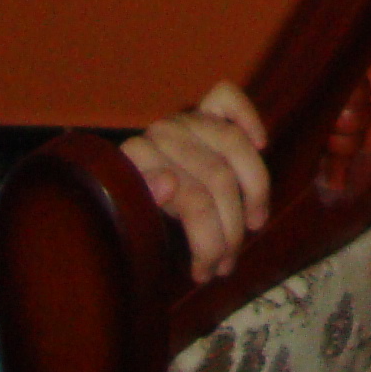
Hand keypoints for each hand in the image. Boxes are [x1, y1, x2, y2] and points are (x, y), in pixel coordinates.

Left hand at [120, 82, 270, 280]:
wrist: (109, 194)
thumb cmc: (124, 215)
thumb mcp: (127, 221)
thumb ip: (144, 198)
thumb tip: (170, 182)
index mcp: (138, 159)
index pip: (191, 199)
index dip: (206, 239)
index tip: (204, 273)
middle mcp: (163, 133)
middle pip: (218, 178)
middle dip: (231, 228)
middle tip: (228, 265)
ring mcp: (184, 119)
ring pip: (235, 143)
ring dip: (255, 190)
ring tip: (255, 226)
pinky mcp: (201, 109)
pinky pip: (227, 98)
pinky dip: (248, 116)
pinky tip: (261, 144)